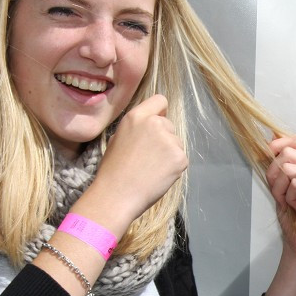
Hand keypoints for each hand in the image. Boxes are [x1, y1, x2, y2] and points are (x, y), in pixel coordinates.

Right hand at [83, 94, 187, 235]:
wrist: (118, 194)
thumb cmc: (113, 170)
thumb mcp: (119, 138)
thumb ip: (138, 128)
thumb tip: (152, 125)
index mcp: (137, 116)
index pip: (160, 100)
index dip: (160, 112)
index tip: (157, 123)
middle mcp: (156, 124)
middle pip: (169, 125)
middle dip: (163, 138)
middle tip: (148, 158)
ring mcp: (170, 140)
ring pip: (176, 143)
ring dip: (169, 154)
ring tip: (151, 169)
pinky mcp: (180, 157)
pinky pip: (181, 158)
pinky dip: (174, 167)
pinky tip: (159, 176)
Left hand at [265, 135, 295, 260]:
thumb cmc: (292, 214)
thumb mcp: (280, 182)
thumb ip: (279, 161)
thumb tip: (271, 136)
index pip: (295, 140)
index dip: (277, 145)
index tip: (267, 156)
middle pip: (288, 153)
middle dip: (274, 174)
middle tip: (280, 193)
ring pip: (289, 169)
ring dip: (280, 189)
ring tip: (289, 201)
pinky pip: (295, 183)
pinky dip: (289, 197)